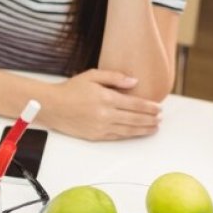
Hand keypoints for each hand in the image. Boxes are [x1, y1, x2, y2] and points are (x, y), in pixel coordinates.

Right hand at [41, 69, 160, 140]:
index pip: (134, 104)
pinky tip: (137, 133)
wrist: (52, 106)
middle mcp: (106, 114)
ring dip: (143, 129)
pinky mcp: (96, 136)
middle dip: (150, 119)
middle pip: (134, 118)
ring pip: (128, 130)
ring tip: (154, 128)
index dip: (149, 107)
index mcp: (106, 98)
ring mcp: (101, 127)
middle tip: (160, 119)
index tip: (159, 108)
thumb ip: (115, 77)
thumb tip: (134, 82)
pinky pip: (117, 136)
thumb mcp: (92, 75)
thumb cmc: (71, 89)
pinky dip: (130, 135)